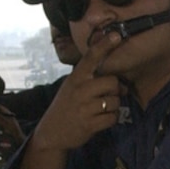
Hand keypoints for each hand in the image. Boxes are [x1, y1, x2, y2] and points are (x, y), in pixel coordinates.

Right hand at [18, 47, 121, 168]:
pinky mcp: (90, 124)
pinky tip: (102, 120)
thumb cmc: (66, 107)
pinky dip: (111, 119)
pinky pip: (113, 117)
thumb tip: (116, 78)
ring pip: (115, 101)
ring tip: (102, 110)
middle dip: (116, 89)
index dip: (105, 45)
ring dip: (113, 106)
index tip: (117, 35)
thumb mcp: (72, 87)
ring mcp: (85, 107)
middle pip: (112, 82)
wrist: (52, 133)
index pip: (91, 58)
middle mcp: (80, 90)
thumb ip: (89, 79)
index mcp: (76, 78)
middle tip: (111, 94)